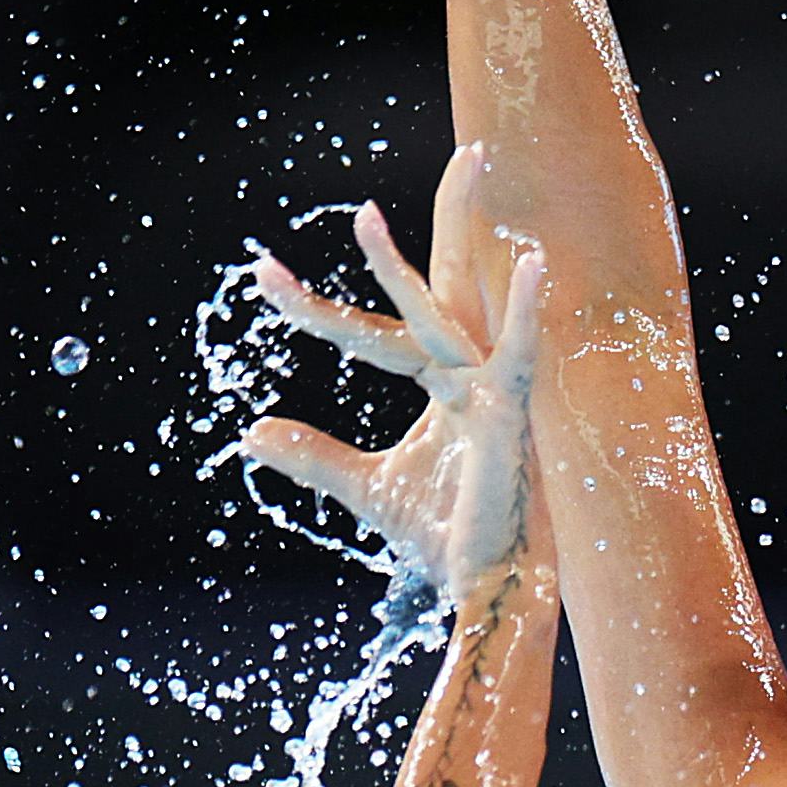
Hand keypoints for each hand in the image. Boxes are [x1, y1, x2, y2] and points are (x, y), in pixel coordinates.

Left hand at [242, 193, 544, 588]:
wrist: (483, 583)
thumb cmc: (444, 532)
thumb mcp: (366, 487)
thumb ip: (314, 456)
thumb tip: (250, 433)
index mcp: (438, 380)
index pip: (367, 329)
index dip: (312, 305)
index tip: (261, 274)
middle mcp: (464, 371)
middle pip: (420, 294)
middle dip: (387, 249)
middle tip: (357, 203)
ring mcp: (488, 387)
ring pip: (437, 314)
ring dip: (396, 269)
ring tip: (362, 217)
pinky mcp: (510, 413)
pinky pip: (519, 354)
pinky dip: (528, 310)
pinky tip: (536, 262)